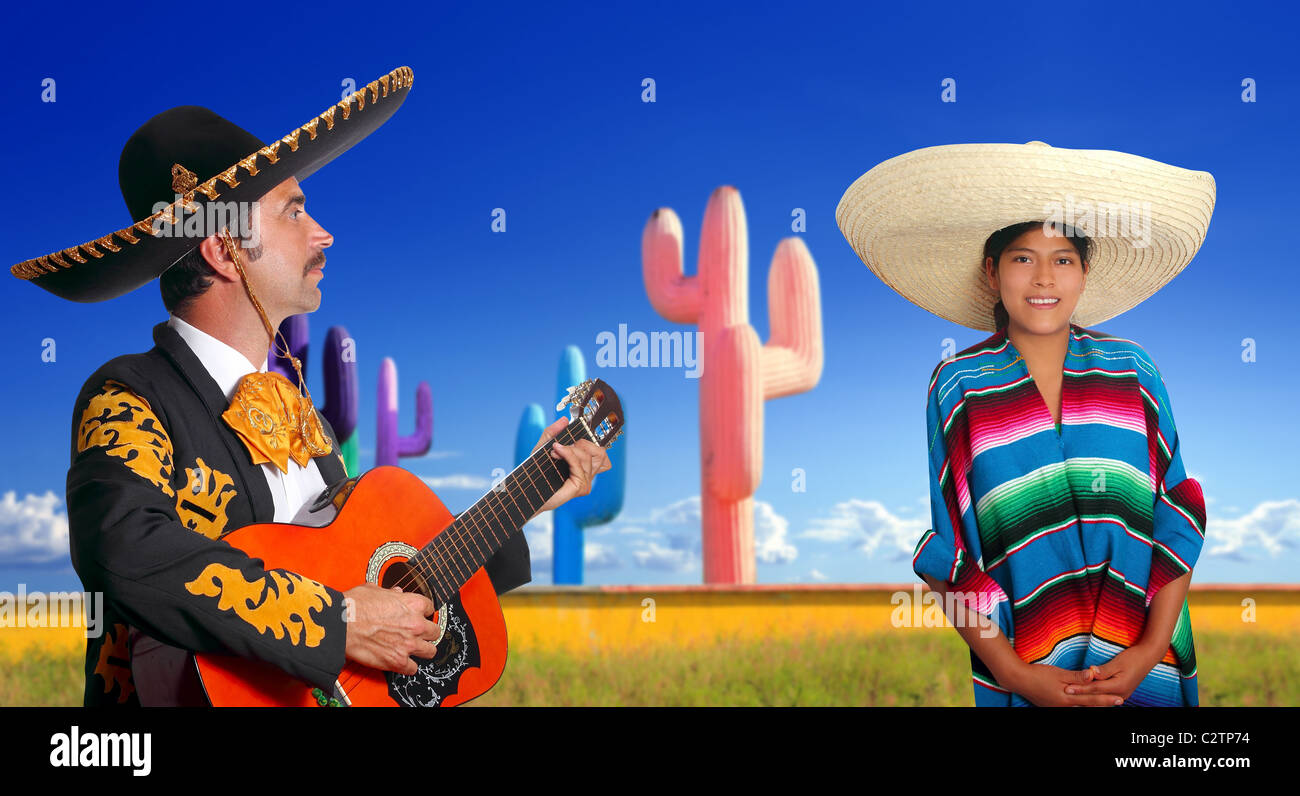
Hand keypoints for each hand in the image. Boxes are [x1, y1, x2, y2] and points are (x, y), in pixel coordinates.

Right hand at [341, 583, 441, 674]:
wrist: (340, 625)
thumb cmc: (353, 607)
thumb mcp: (374, 590)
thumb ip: (390, 593)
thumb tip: (395, 593)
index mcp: (412, 604)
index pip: (430, 608)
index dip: (423, 612)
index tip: (418, 616)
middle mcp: (415, 624)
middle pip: (435, 631)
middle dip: (427, 633)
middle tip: (418, 634)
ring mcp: (408, 644)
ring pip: (430, 651)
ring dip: (423, 650)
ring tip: (414, 650)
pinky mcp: (398, 661)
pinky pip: (413, 669)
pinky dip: (407, 667)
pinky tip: (401, 662)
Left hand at [530, 416, 611, 514]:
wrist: (526, 490)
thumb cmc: (535, 473)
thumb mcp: (542, 447)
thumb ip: (552, 432)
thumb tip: (564, 420)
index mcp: (582, 465)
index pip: (600, 452)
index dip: (590, 440)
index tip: (572, 435)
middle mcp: (586, 474)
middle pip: (600, 453)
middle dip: (582, 443)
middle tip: (563, 445)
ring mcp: (585, 481)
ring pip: (587, 457)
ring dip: (570, 450)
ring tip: (554, 452)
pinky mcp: (580, 487)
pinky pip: (579, 465)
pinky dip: (568, 456)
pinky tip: (556, 453)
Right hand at [1007, 662, 1126, 706]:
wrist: (1019, 680)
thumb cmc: (1038, 674)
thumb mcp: (1058, 673)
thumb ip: (1076, 676)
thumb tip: (1092, 675)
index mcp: (1067, 698)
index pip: (1091, 699)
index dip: (1106, 699)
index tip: (1119, 699)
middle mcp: (1064, 706)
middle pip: (1088, 707)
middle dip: (1103, 706)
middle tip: (1118, 704)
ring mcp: (1058, 708)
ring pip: (1080, 709)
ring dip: (1093, 707)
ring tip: (1106, 706)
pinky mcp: (1053, 707)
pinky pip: (1071, 709)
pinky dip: (1081, 707)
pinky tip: (1084, 705)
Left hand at [1062, 644, 1162, 703]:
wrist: (1149, 657)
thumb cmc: (1133, 657)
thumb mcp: (1117, 662)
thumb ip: (1104, 670)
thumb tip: (1091, 673)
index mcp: (1119, 686)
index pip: (1095, 689)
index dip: (1080, 688)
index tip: (1067, 688)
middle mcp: (1121, 694)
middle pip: (1097, 697)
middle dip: (1081, 695)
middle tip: (1065, 694)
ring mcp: (1122, 694)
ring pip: (1101, 699)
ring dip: (1088, 698)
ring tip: (1073, 698)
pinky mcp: (1122, 692)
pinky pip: (1106, 698)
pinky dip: (1096, 697)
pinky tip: (1086, 698)